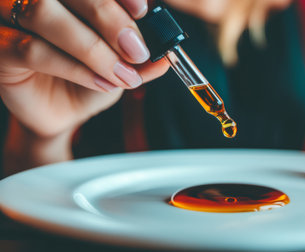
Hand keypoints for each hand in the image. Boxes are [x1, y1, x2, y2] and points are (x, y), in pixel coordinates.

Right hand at [0, 0, 168, 138]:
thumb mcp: (121, 64)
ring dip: (93, 48)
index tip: (143, 10)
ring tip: (123, 73)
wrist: (60, 112)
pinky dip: (76, 68)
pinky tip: (102, 82)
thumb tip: (165, 54)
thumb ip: (142, 56)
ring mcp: (9, 16)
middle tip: (136, 49)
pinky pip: (34, 50)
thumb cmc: (88, 77)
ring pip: (46, 15)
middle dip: (109, 18)